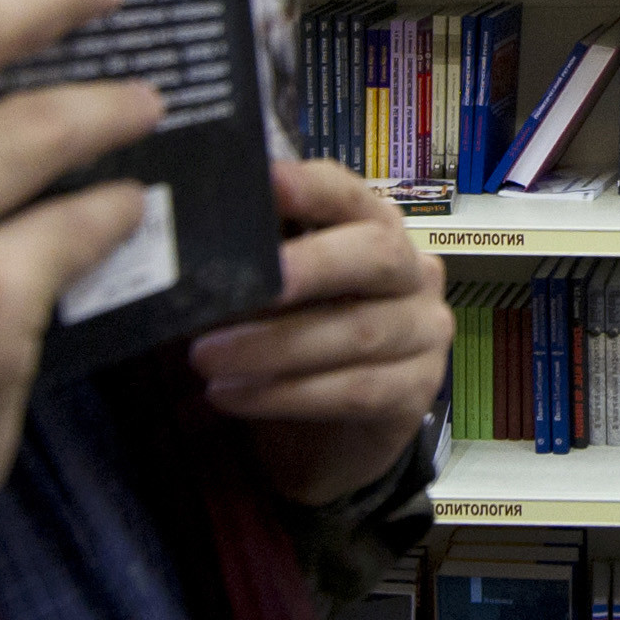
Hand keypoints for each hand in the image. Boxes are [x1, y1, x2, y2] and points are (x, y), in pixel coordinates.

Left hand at [190, 160, 451, 505]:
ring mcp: (424, 332)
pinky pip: (356, 389)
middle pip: (376, 254)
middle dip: (310, 266)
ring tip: (206, 358)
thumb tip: (195, 238)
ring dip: (275, 346)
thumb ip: (250, 262)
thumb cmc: (291, 346)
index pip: (350, 194)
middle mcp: (413, 272)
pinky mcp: (417, 391)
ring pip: (358, 332)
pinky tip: (233, 395)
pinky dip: (287, 393)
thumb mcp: (266, 297)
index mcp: (374, 228)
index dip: (311, 188)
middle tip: (244, 284)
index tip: (267, 182)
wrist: (325, 438)